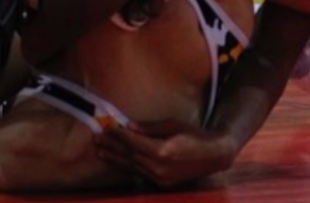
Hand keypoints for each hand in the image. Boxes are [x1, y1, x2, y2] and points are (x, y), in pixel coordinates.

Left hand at [94, 119, 236, 187]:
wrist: (213, 156)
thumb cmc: (193, 135)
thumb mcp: (172, 124)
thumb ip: (149, 127)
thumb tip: (129, 125)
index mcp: (161, 150)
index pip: (132, 142)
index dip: (118, 134)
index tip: (106, 127)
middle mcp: (158, 167)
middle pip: (129, 155)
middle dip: (111, 146)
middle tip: (96, 139)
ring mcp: (160, 177)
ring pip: (132, 166)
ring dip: (115, 158)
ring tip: (100, 151)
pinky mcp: (162, 183)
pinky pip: (140, 173)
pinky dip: (128, 166)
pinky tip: (118, 161)